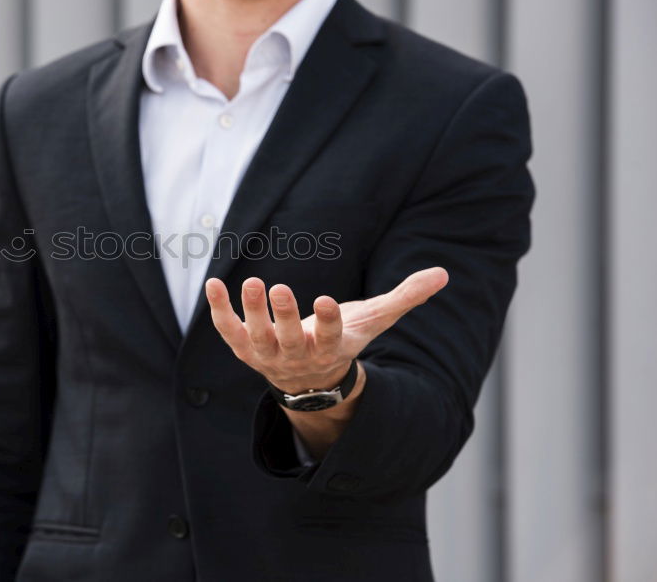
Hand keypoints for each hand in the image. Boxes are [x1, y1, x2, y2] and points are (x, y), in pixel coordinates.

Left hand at [204, 267, 448, 395]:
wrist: (310, 381)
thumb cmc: (344, 341)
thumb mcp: (374, 321)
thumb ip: (405, 297)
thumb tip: (442, 274)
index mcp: (331, 349)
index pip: (332, 338)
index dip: (329, 321)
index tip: (328, 301)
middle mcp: (298, 356)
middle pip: (290, 339)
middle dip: (284, 316)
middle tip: (279, 287)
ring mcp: (268, 355)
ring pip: (257, 337)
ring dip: (251, 312)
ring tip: (253, 282)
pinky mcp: (245, 348)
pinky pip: (228, 330)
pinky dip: (219, 310)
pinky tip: (213, 284)